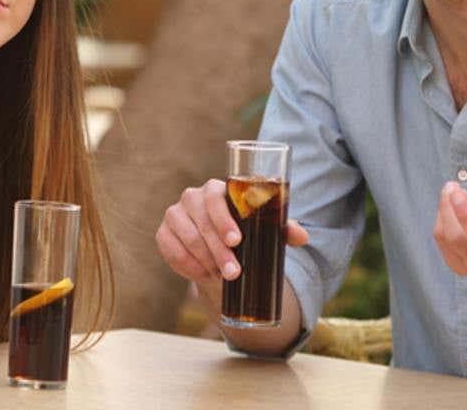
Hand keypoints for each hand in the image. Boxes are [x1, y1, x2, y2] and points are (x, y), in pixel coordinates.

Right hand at [156, 178, 308, 288]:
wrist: (218, 251)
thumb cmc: (244, 234)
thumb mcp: (264, 230)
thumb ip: (283, 229)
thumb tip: (302, 236)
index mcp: (217, 189)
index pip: (216, 197)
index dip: (224, 219)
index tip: (237, 241)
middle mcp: (193, 197)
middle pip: (201, 220)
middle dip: (218, 249)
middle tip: (234, 272)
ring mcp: (175, 214)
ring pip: (187, 236)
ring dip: (205, 259)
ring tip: (221, 276)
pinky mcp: (163, 233)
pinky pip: (170, 248)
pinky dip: (186, 263)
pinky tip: (201, 274)